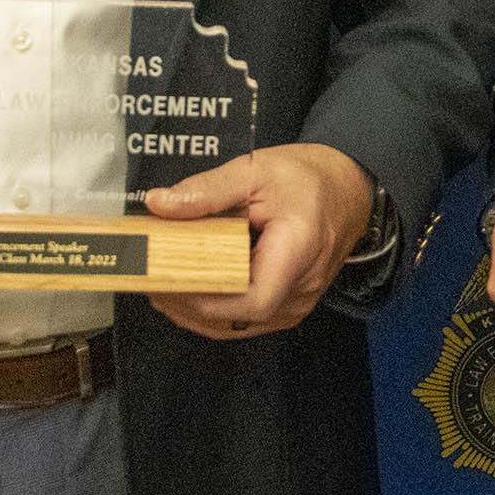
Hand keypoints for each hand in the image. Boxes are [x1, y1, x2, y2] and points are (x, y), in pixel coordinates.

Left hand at [141, 144, 372, 339]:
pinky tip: (185, 290)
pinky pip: (242, 320)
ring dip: (192, 310)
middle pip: (235, 315)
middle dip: (185, 301)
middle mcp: (300, 290)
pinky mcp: (286, 309)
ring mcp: (294, 306)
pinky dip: (210, 308)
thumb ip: (208, 189)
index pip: (251, 298)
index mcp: (298, 251)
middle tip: (145, 277)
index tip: (163, 278)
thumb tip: (158, 204)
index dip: (203, 296)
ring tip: (157, 283)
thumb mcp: (257, 169)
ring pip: (234, 324)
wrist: (349, 193)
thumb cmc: (308, 179)